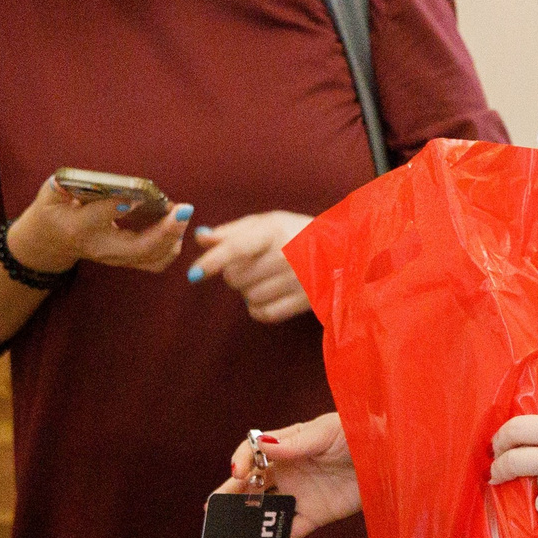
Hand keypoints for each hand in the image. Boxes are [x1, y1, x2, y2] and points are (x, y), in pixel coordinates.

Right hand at [8, 176, 192, 276]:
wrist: (51, 240)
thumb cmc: (55, 208)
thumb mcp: (54, 192)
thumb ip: (72, 184)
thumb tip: (105, 181)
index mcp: (78, 227)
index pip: (100, 216)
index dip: (118, 206)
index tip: (137, 196)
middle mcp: (100, 248)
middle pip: (138, 247)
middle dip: (165, 230)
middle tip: (183, 209)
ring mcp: (115, 258)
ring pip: (152, 258)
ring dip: (173, 237)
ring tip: (181, 213)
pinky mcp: (127, 261)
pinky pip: (156, 262)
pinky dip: (171, 245)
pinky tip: (175, 226)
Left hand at [187, 212, 314, 323]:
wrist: (345, 251)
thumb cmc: (299, 234)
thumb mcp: (269, 223)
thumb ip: (232, 231)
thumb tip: (200, 237)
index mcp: (275, 231)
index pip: (235, 248)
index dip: (211, 262)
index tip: (193, 275)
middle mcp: (286, 256)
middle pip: (236, 277)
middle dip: (235, 273)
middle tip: (253, 265)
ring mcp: (297, 281)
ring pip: (248, 297)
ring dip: (249, 290)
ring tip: (266, 278)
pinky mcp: (304, 301)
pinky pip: (264, 313)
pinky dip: (258, 308)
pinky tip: (268, 295)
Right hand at [222, 412, 358, 537]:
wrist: (392, 457)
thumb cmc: (361, 432)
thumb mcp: (329, 432)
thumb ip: (296, 443)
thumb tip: (263, 446)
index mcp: (288, 444)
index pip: (255, 451)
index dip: (242, 460)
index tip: (238, 471)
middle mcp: (288, 469)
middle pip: (252, 482)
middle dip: (232, 493)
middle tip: (213, 508)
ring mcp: (299, 493)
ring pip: (265, 508)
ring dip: (248, 519)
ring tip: (228, 533)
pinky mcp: (315, 515)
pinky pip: (290, 530)